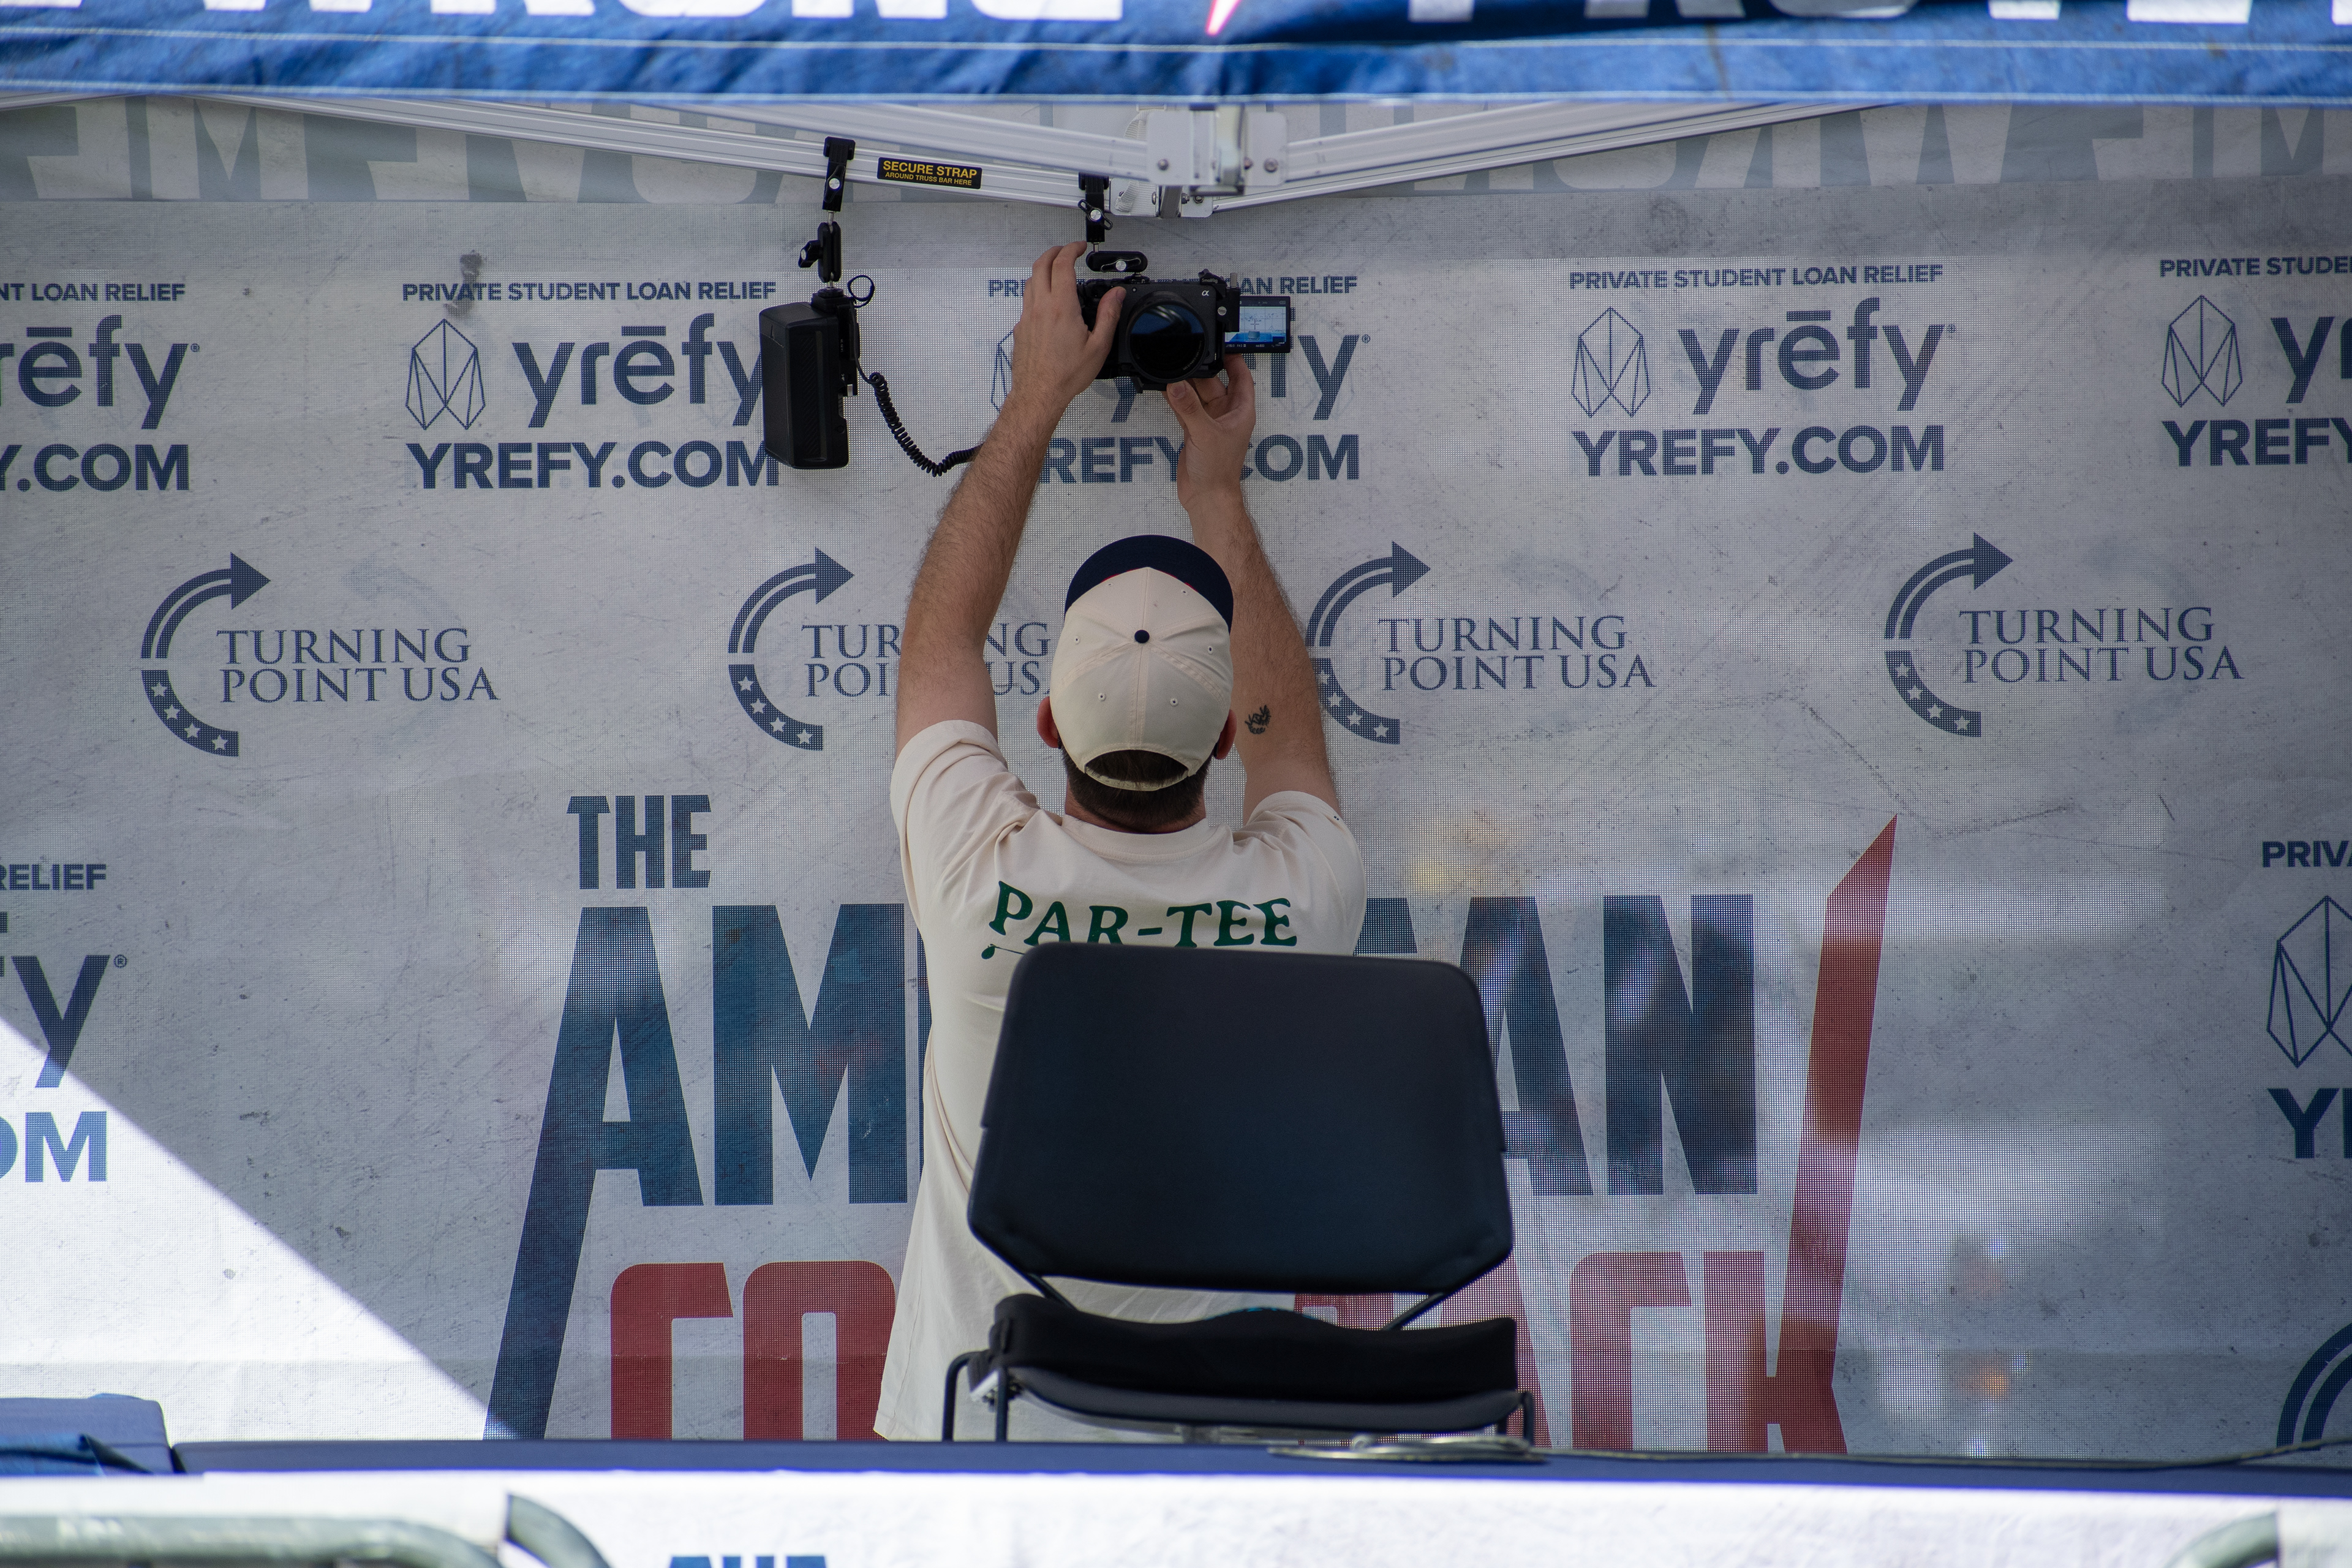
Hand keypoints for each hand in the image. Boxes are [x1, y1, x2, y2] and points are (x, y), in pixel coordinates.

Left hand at [1002, 242, 1120, 427]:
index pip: (1062, 264)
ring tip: (1056, 271)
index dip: (1071, 250)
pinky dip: (1037, 291)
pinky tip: (1047, 301)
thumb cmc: (1065, 375)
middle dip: (1054, 252)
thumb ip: (1108, 315)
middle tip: (1066, 251)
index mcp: (1061, 307)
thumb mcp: (1098, 346)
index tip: (1079, 248)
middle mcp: (1040, 307)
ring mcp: (1027, 316)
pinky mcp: (1021, 328)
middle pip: (1041, 265)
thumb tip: (1116, 295)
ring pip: (1030, 281)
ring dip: (1043, 269)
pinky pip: (1027, 301)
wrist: (1039, 394)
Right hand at [1164, 354, 1255, 507]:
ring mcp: (1209, 422)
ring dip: (1186, 385)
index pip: (1242, 377)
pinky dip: (1176, 399)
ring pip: (1198, 395)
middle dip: (1202, 370)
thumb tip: (1177, 385)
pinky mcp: (1194, 431)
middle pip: (1215, 383)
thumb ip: (1189, 408)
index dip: (1235, 360)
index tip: (1223, 344)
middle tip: (1187, 354)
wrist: (1207, 496)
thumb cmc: (1218, 470)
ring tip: (1173, 368)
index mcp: (1241, 411)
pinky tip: (1165, 387)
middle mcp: (1226, 414)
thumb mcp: (1205, 433)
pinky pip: (1185, 408)